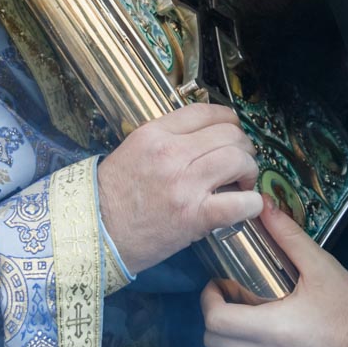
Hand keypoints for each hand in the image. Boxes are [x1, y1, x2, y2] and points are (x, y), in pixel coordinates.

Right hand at [98, 103, 262, 273]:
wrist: (96, 235)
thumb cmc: (113, 197)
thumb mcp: (133, 151)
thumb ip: (166, 140)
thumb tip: (204, 139)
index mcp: (154, 135)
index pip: (205, 112)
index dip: (228, 120)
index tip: (232, 132)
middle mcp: (171, 154)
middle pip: (229, 134)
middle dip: (243, 146)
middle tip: (240, 162)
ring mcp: (185, 185)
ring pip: (238, 160)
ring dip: (249, 170)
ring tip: (242, 183)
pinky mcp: (195, 216)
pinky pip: (240, 203)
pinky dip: (251, 204)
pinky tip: (247, 206)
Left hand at [200, 203, 347, 346]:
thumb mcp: (323, 269)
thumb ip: (288, 237)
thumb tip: (263, 206)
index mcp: (276, 330)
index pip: (216, 322)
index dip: (209, 300)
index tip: (218, 284)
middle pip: (215, 344)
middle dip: (215, 317)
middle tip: (231, 296)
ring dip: (232, 335)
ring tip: (252, 312)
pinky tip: (271, 331)